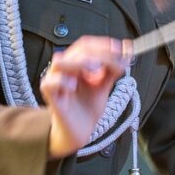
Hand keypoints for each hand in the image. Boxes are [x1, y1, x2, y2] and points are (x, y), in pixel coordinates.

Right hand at [41, 36, 127, 158]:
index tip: (120, 49)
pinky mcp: (51, 97)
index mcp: (76, 63)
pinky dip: (63, 81)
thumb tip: (124, 55)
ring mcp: (55, 81)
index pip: (86, 44)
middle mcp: (64, 69)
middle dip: (100, 54)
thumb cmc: (88, 106)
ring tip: (95, 71)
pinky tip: (73, 87)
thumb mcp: (104, 85)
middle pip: (77, 51)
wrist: (81, 130)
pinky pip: (50, 83)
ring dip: (80, 63)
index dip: (103, 44)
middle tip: (115, 63)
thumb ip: (112, 70)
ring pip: (60, 61)